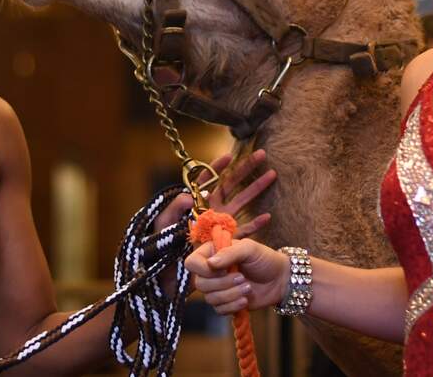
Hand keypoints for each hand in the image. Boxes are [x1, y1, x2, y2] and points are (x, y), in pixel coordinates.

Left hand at [153, 148, 276, 237]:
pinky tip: (268, 216)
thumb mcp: (164, 227)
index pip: (207, 181)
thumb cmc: (160, 248)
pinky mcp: (227, 242)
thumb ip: (173, 210)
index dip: (217, 167)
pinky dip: (256, 224)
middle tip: (262, 155)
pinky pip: (245, 231)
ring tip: (272, 174)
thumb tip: (188, 196)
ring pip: (242, 202)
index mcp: (195, 205)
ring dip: (256, 188)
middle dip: (245, 169)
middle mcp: (210, 211)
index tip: (229, 156)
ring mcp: (220, 225)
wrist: (165, 278)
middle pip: (230, 184)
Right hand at [185, 238, 288, 313]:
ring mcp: (218, 288)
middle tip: (242, 278)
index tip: (222, 269)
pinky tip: (245, 300)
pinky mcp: (225, 303)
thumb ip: (229, 253)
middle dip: (222, 283)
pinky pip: (219, 310)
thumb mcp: (249, 249)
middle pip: (200, 283)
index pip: (192, 263)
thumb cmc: (264, 259)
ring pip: (209, 298)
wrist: (280, 279)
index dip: (203, 269)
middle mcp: (211, 271)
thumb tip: (210, 263)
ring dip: (230, 295)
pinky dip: (232, 306)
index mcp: (212, 253)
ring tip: (248, 288)